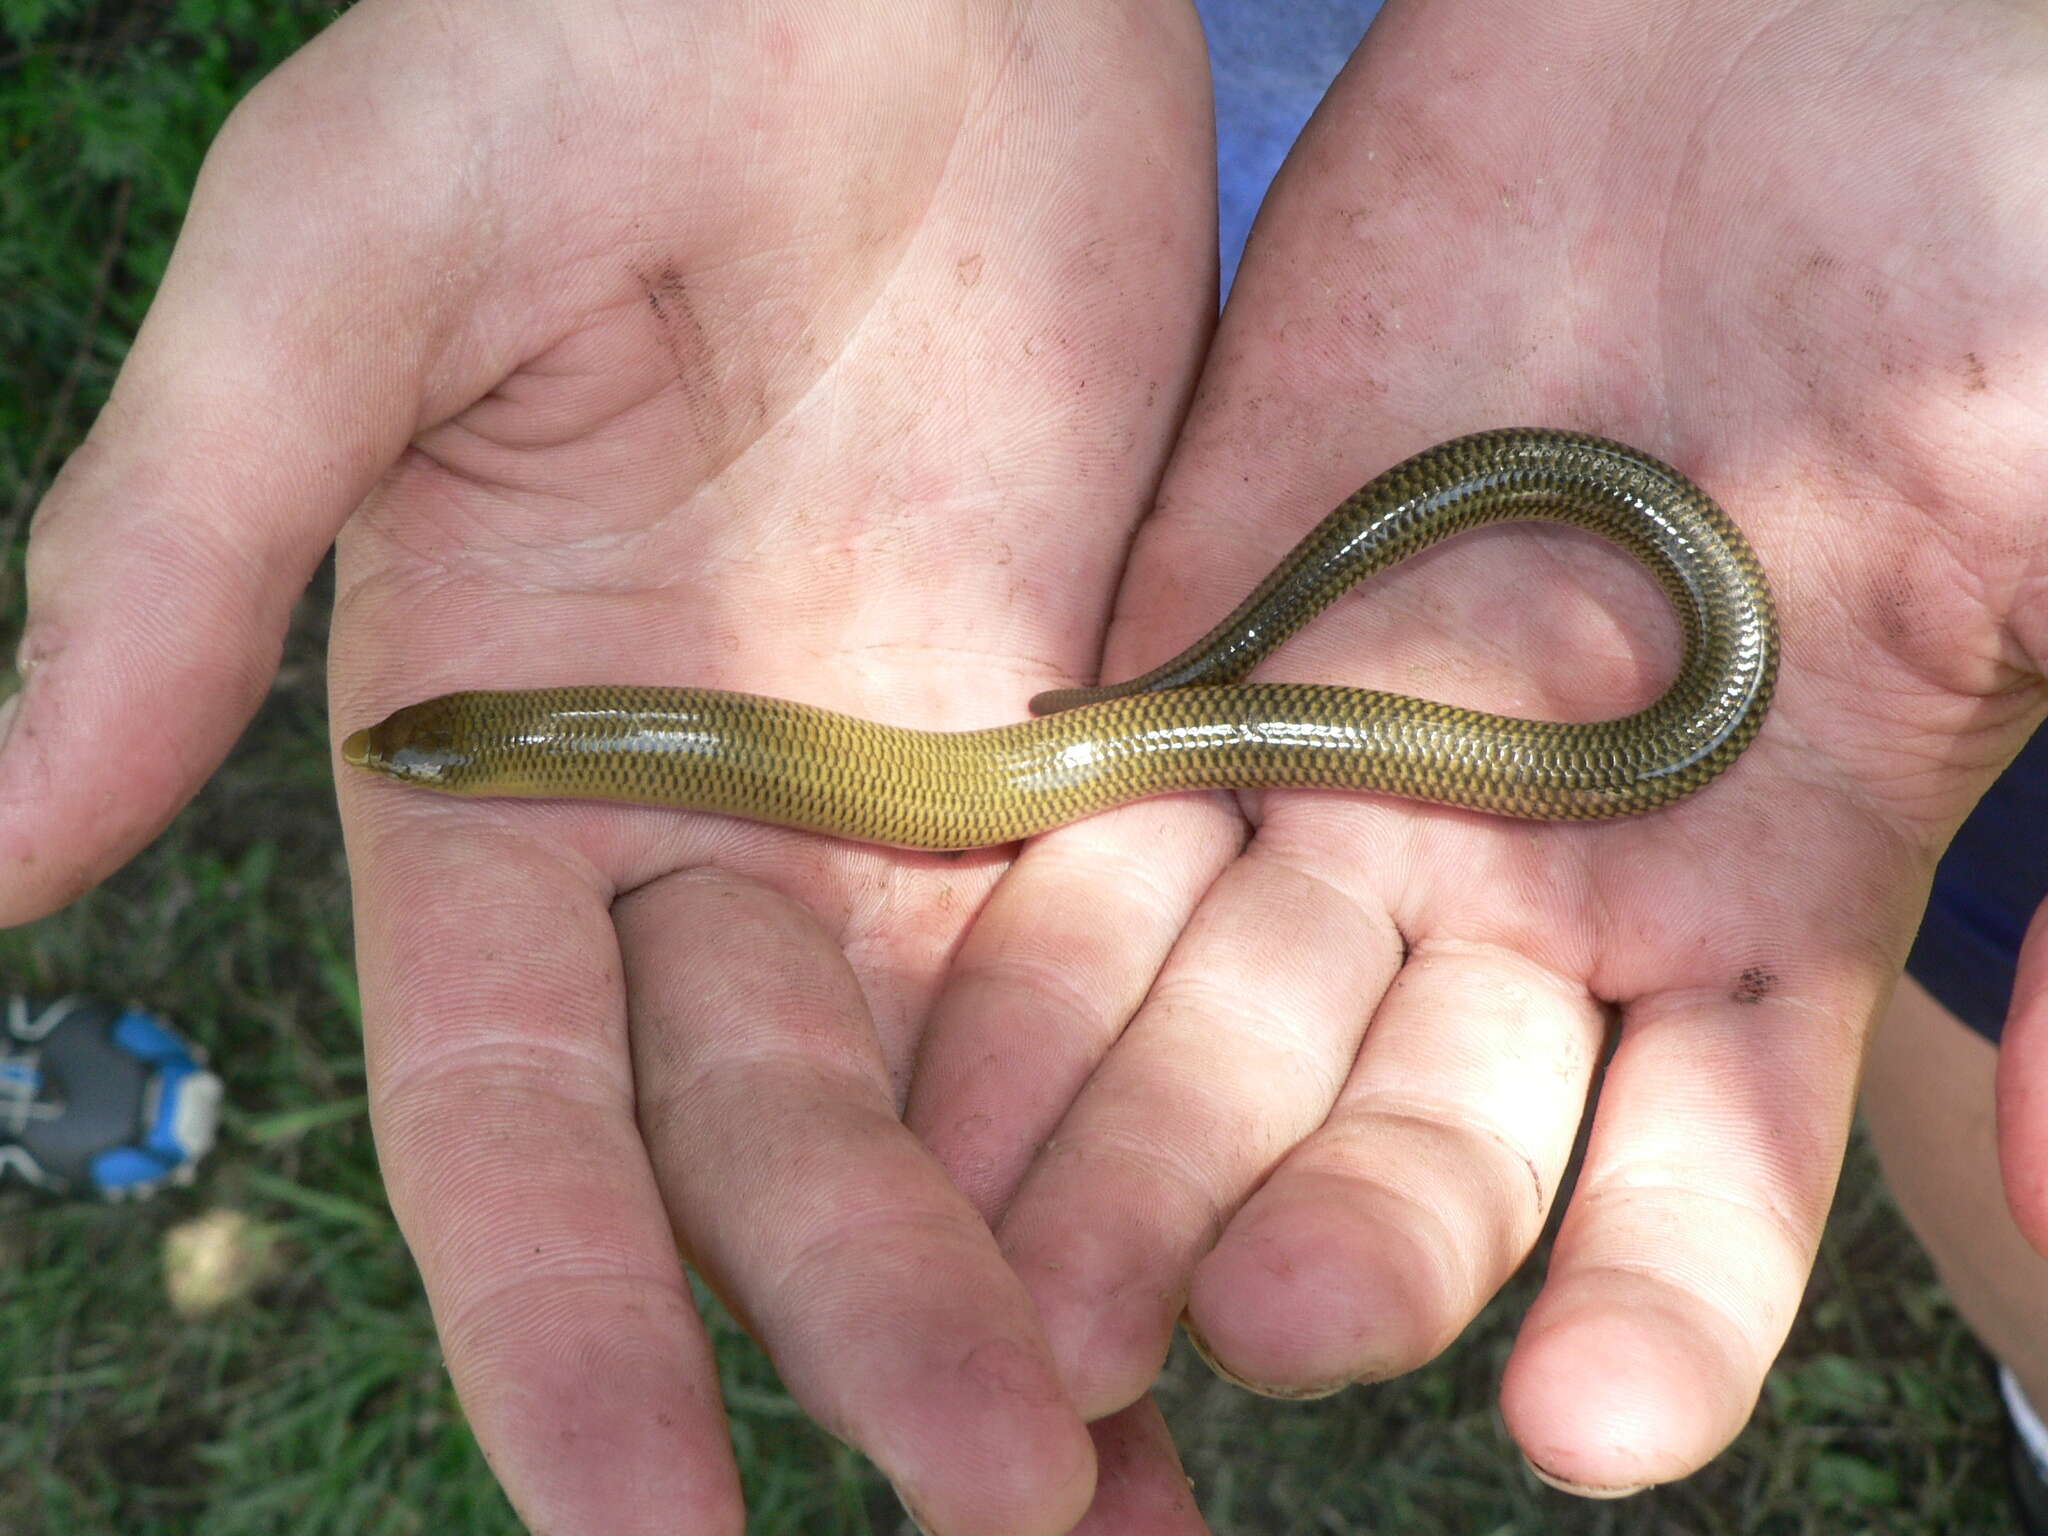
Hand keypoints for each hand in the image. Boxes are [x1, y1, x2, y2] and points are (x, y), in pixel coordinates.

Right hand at [6, 0, 1223, 1527]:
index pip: (509, 1120)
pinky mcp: (1089, 720)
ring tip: (1143, 1506)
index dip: (557, 1330)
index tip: (630, 1528)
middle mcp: (700, 831)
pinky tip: (1253, 1265)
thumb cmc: (579, 44)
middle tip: (1003, 1512)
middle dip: (868, 1338)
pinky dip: (1180, 1114)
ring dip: (1046, 1294)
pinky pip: (1137, 953)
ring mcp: (908, 790)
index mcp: (487, 773)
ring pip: (970, 1102)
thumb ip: (174, 555)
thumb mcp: (345, 270)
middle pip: (777, 1149)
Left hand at [912, 0, 2047, 1494]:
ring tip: (1044, 1289)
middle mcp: (1532, 866)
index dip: (1653, 1307)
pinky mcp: (1202, 614)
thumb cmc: (1996, 259)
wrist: (1777, 21)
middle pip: (1405, 1123)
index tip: (1587, 1430)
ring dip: (1136, 1145)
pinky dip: (1031, 939)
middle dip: (1332, 1234)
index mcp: (1759, 890)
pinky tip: (951, 1066)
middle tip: (1240, 1329)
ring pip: (1221, 1005)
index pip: (1693, 1180)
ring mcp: (1352, 744)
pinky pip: (1097, 814)